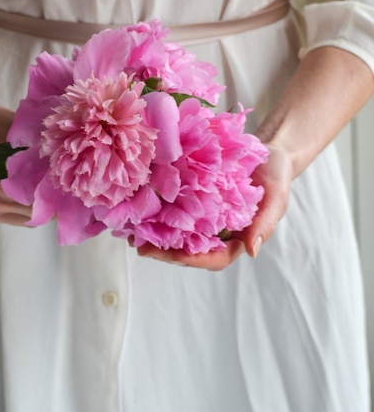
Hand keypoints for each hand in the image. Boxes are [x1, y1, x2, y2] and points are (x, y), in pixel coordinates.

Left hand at [136, 144, 293, 270]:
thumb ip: (265, 224)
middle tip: (143, 248)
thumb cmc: (275, 177)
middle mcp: (217, 232)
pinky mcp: (193, 199)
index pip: (216, 258)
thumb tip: (253, 251)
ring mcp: (204, 217)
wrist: (267, 152)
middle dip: (165, 252)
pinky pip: (175, 210)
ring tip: (134, 234)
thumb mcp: (276, 198)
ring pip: (178, 234)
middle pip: (190, 251)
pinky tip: (140, 211)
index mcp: (237, 239)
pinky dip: (158, 213)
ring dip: (156, 236)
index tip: (177, 255)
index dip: (196, 259)